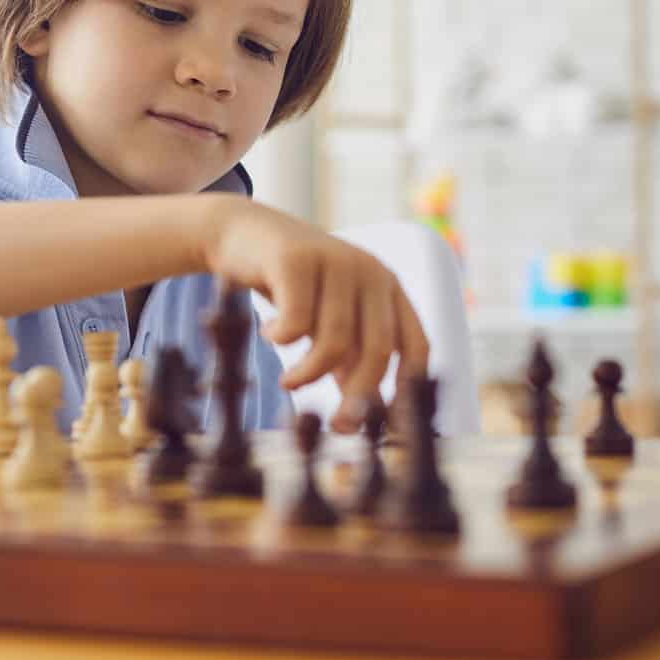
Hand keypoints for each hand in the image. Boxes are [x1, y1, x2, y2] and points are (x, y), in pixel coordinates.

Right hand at [200, 196, 429, 432]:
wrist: (243, 234)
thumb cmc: (291, 287)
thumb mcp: (327, 323)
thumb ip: (349, 361)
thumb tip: (360, 419)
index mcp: (388, 288)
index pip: (416, 346)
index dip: (407, 390)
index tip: (386, 425)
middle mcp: (370, 271)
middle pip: (377, 349)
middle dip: (357, 397)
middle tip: (336, 426)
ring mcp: (336, 260)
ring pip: (334, 341)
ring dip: (308, 374)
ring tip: (288, 382)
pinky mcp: (297, 259)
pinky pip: (296, 323)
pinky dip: (281, 340)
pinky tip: (269, 333)